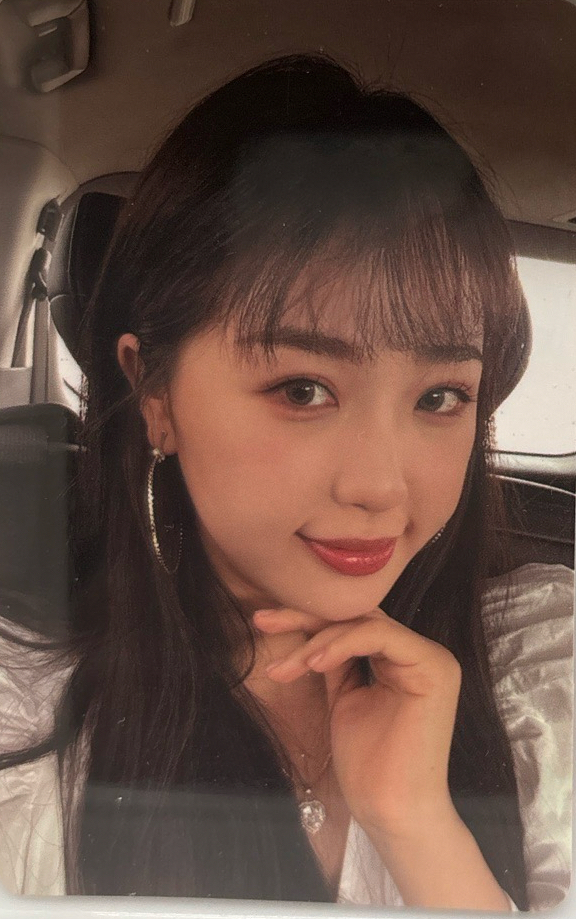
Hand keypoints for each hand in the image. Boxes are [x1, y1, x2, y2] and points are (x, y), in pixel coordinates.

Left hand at [253, 605, 461, 838]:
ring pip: (363, 622)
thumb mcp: (344, 698)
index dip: (305, 620)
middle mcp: (419, 652)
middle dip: (303, 617)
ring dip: (315, 640)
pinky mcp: (433, 668)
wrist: (389, 810)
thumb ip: (336, 660)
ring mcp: (430, 658)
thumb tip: (307, 627)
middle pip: (355, 616)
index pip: (350, 623)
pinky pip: (379, 635)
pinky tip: (313, 663)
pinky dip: (341, 644)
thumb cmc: (367, 765)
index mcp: (402, 658)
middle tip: (261, 620)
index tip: (262, 623)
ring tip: (284, 669)